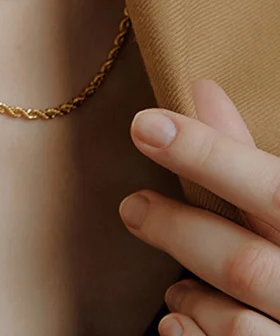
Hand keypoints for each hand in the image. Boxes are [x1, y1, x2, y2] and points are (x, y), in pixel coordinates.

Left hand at [120, 79, 279, 334]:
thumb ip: (244, 155)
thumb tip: (202, 88)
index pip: (275, 189)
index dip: (209, 156)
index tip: (145, 124)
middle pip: (243, 264)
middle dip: (178, 232)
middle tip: (133, 208)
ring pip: (234, 323)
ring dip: (189, 295)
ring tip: (175, 285)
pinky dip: (189, 335)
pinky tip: (177, 321)